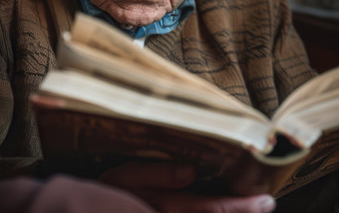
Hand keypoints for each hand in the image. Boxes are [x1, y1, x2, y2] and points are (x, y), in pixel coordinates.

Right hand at [100, 161, 275, 212]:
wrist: (80, 211)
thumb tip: (191, 172)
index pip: (209, 210)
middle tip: (267, 205)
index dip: (239, 208)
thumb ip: (157, 175)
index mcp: (161, 208)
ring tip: (255, 209)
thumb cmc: (104, 193)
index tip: (264, 200)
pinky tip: (225, 209)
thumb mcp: (124, 178)